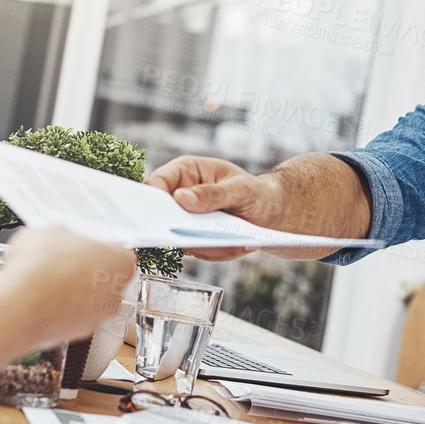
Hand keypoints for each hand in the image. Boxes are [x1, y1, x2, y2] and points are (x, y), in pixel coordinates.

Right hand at [0, 226, 135, 343]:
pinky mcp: (76, 335)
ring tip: (43, 280)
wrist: (21, 305)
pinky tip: (38, 298)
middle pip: (103, 277)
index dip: (92, 246)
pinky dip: (57, 309)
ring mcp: (97, 317)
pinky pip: (69, 317)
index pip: (115, 250)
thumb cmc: (42, 267)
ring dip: (69, 291)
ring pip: (87, 300)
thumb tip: (60, 240)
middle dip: (83, 270)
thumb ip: (67, 237)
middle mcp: (116, 293)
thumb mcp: (53, 231)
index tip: (78, 244)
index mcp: (122, 261)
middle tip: (60, 261)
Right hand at [145, 156, 282, 260]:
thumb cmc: (257, 193)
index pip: (156, 183)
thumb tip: (181, 198)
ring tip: (239, 239)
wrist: (273, 214)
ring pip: (182, 239)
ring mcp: (186, 219)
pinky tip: (241, 244)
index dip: (152, 200)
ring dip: (211, 244)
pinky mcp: (195, 238)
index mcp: (186, 171)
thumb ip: (212, 194)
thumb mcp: (241, 190)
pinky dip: (221, 252)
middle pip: (162, 216)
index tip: (160, 217)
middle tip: (202, 237)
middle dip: (182, 230)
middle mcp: (181, 195)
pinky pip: (199, 251)